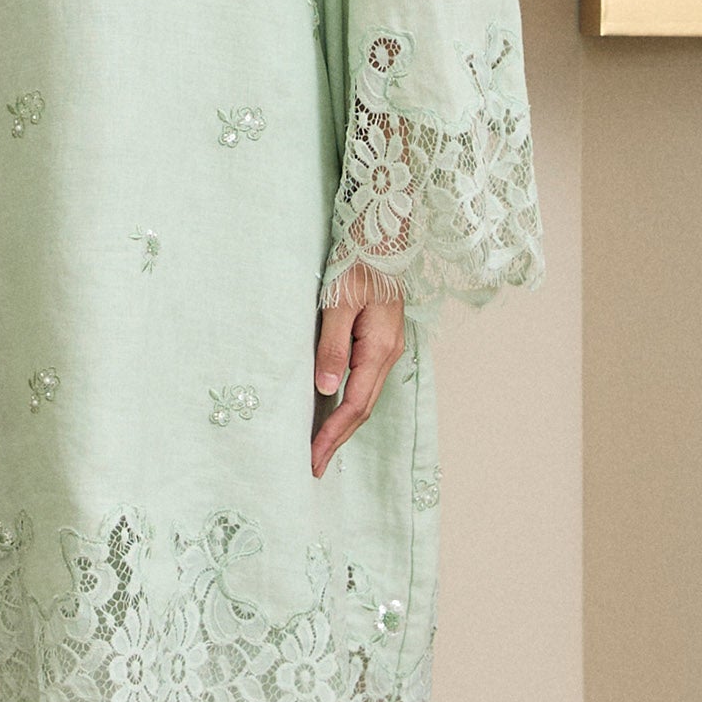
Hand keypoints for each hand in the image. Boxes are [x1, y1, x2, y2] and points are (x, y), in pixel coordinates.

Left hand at [311, 270, 404, 476]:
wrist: (382, 236)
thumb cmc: (357, 263)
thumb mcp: (337, 302)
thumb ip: (332, 346)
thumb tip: (326, 389)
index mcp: (379, 348)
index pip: (354, 404)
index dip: (333, 435)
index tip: (313, 459)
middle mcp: (388, 353)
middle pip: (363, 408)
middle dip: (338, 439)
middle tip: (313, 466)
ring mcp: (387, 348)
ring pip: (365, 396)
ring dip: (344, 425)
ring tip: (321, 447)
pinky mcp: (380, 340)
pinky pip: (365, 381)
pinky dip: (349, 403)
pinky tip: (334, 412)